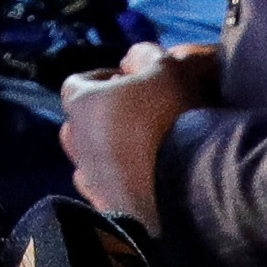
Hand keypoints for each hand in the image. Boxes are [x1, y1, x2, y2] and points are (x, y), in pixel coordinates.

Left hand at [58, 40, 218, 230]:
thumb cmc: (173, 116)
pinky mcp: (106, 210)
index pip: (76, 84)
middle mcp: (76, 142)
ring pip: (88, 159)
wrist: (190, 185)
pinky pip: (102, 191)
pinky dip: (116, 183)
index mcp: (82, 104)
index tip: (126, 82)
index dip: (101, 80)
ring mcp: (89, 179)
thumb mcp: (166, 68)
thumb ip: (145, 56)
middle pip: (78, 123)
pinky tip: (142, 181)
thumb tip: (133, 60)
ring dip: (106, 151)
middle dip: (100, 116)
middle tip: (134, 116)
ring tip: (139, 151)